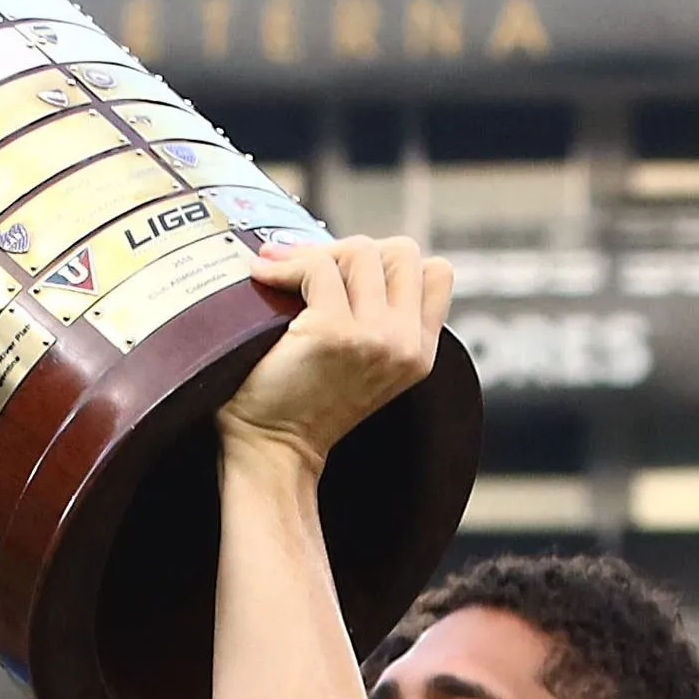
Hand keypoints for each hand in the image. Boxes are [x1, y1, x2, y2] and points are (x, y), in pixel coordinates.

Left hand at [215, 235, 450, 474]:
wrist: (271, 449)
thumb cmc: (301, 402)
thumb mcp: (361, 359)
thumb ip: (376, 315)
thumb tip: (349, 249)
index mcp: (419, 351)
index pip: (436, 272)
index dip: (390, 262)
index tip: (347, 275)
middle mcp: (406, 344)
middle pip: (402, 252)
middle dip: (352, 250)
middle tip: (309, 269)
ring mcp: (375, 338)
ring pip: (360, 253)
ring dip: (315, 255)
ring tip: (280, 270)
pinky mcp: (336, 333)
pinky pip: (318, 268)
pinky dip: (286, 265)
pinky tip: (263, 275)